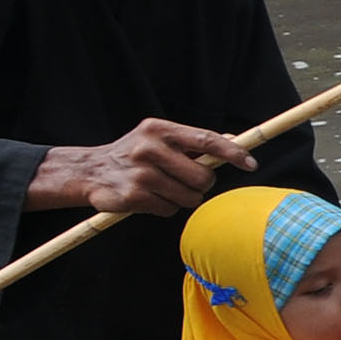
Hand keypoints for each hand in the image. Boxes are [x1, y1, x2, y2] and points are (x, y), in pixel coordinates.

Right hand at [28, 118, 256, 216]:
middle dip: (200, 184)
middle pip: (203, 177)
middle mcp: (150, 148)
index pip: (206, 140)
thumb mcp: (160, 138)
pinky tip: (147, 198)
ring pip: (189, 197)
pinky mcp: (132, 196)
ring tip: (161, 188)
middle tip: (182, 181)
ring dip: (181, 198)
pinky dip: (163, 208)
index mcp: (160, 129)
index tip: (251, 163)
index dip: (233, 153)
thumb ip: (194, 142)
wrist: (89, 170)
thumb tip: (235, 141)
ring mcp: (141, 173)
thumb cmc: (135, 154)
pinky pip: (168, 210)